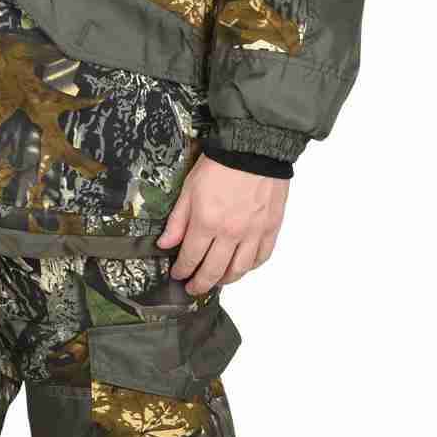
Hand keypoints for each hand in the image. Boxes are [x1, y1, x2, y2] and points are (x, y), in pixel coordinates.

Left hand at [156, 155, 289, 291]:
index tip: (178, 275)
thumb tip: (165, 244)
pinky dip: (250, 267)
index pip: (191, 258)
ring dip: (224, 280)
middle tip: (193, 288)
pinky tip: (241, 267)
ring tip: (216, 281)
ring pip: (238, 270)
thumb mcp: (189, 189)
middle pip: (213, 271)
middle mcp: (230, 233)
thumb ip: (178, 221)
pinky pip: (261, 257)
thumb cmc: (221, 164)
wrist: (254, 148)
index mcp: (207, 222)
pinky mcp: (270, 228)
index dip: (182, 271)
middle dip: (200, 284)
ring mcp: (253, 232)